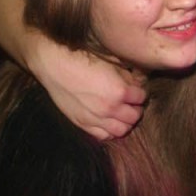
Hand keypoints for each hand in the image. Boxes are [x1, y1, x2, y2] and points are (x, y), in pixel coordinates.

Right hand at [28, 40, 145, 139]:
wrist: (53, 64)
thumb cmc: (81, 59)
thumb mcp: (110, 62)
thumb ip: (127, 75)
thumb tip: (138, 82)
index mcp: (119, 91)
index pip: (141, 98)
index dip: (140, 93)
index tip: (136, 90)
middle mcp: (110, 108)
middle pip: (135, 117)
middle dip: (135, 109)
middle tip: (131, 103)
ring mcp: (96, 118)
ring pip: (122, 130)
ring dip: (125, 122)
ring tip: (121, 113)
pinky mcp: (82, 123)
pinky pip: (103, 136)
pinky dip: (109, 131)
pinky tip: (108, 121)